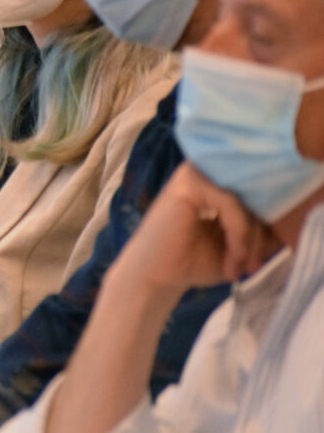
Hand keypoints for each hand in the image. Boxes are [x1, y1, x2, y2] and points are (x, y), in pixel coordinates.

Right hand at [113, 162, 280, 296]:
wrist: (155, 278)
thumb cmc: (191, 261)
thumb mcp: (238, 246)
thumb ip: (261, 231)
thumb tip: (293, 221)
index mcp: (215, 182)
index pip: (256, 192)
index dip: (268, 222)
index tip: (262, 258)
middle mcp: (205, 171)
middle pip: (254, 195)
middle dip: (261, 235)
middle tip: (254, 266)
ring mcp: (195, 174)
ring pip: (245, 201)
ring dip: (250, 238)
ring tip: (242, 267)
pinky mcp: (188, 184)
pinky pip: (231, 205)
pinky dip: (239, 235)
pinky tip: (233, 259)